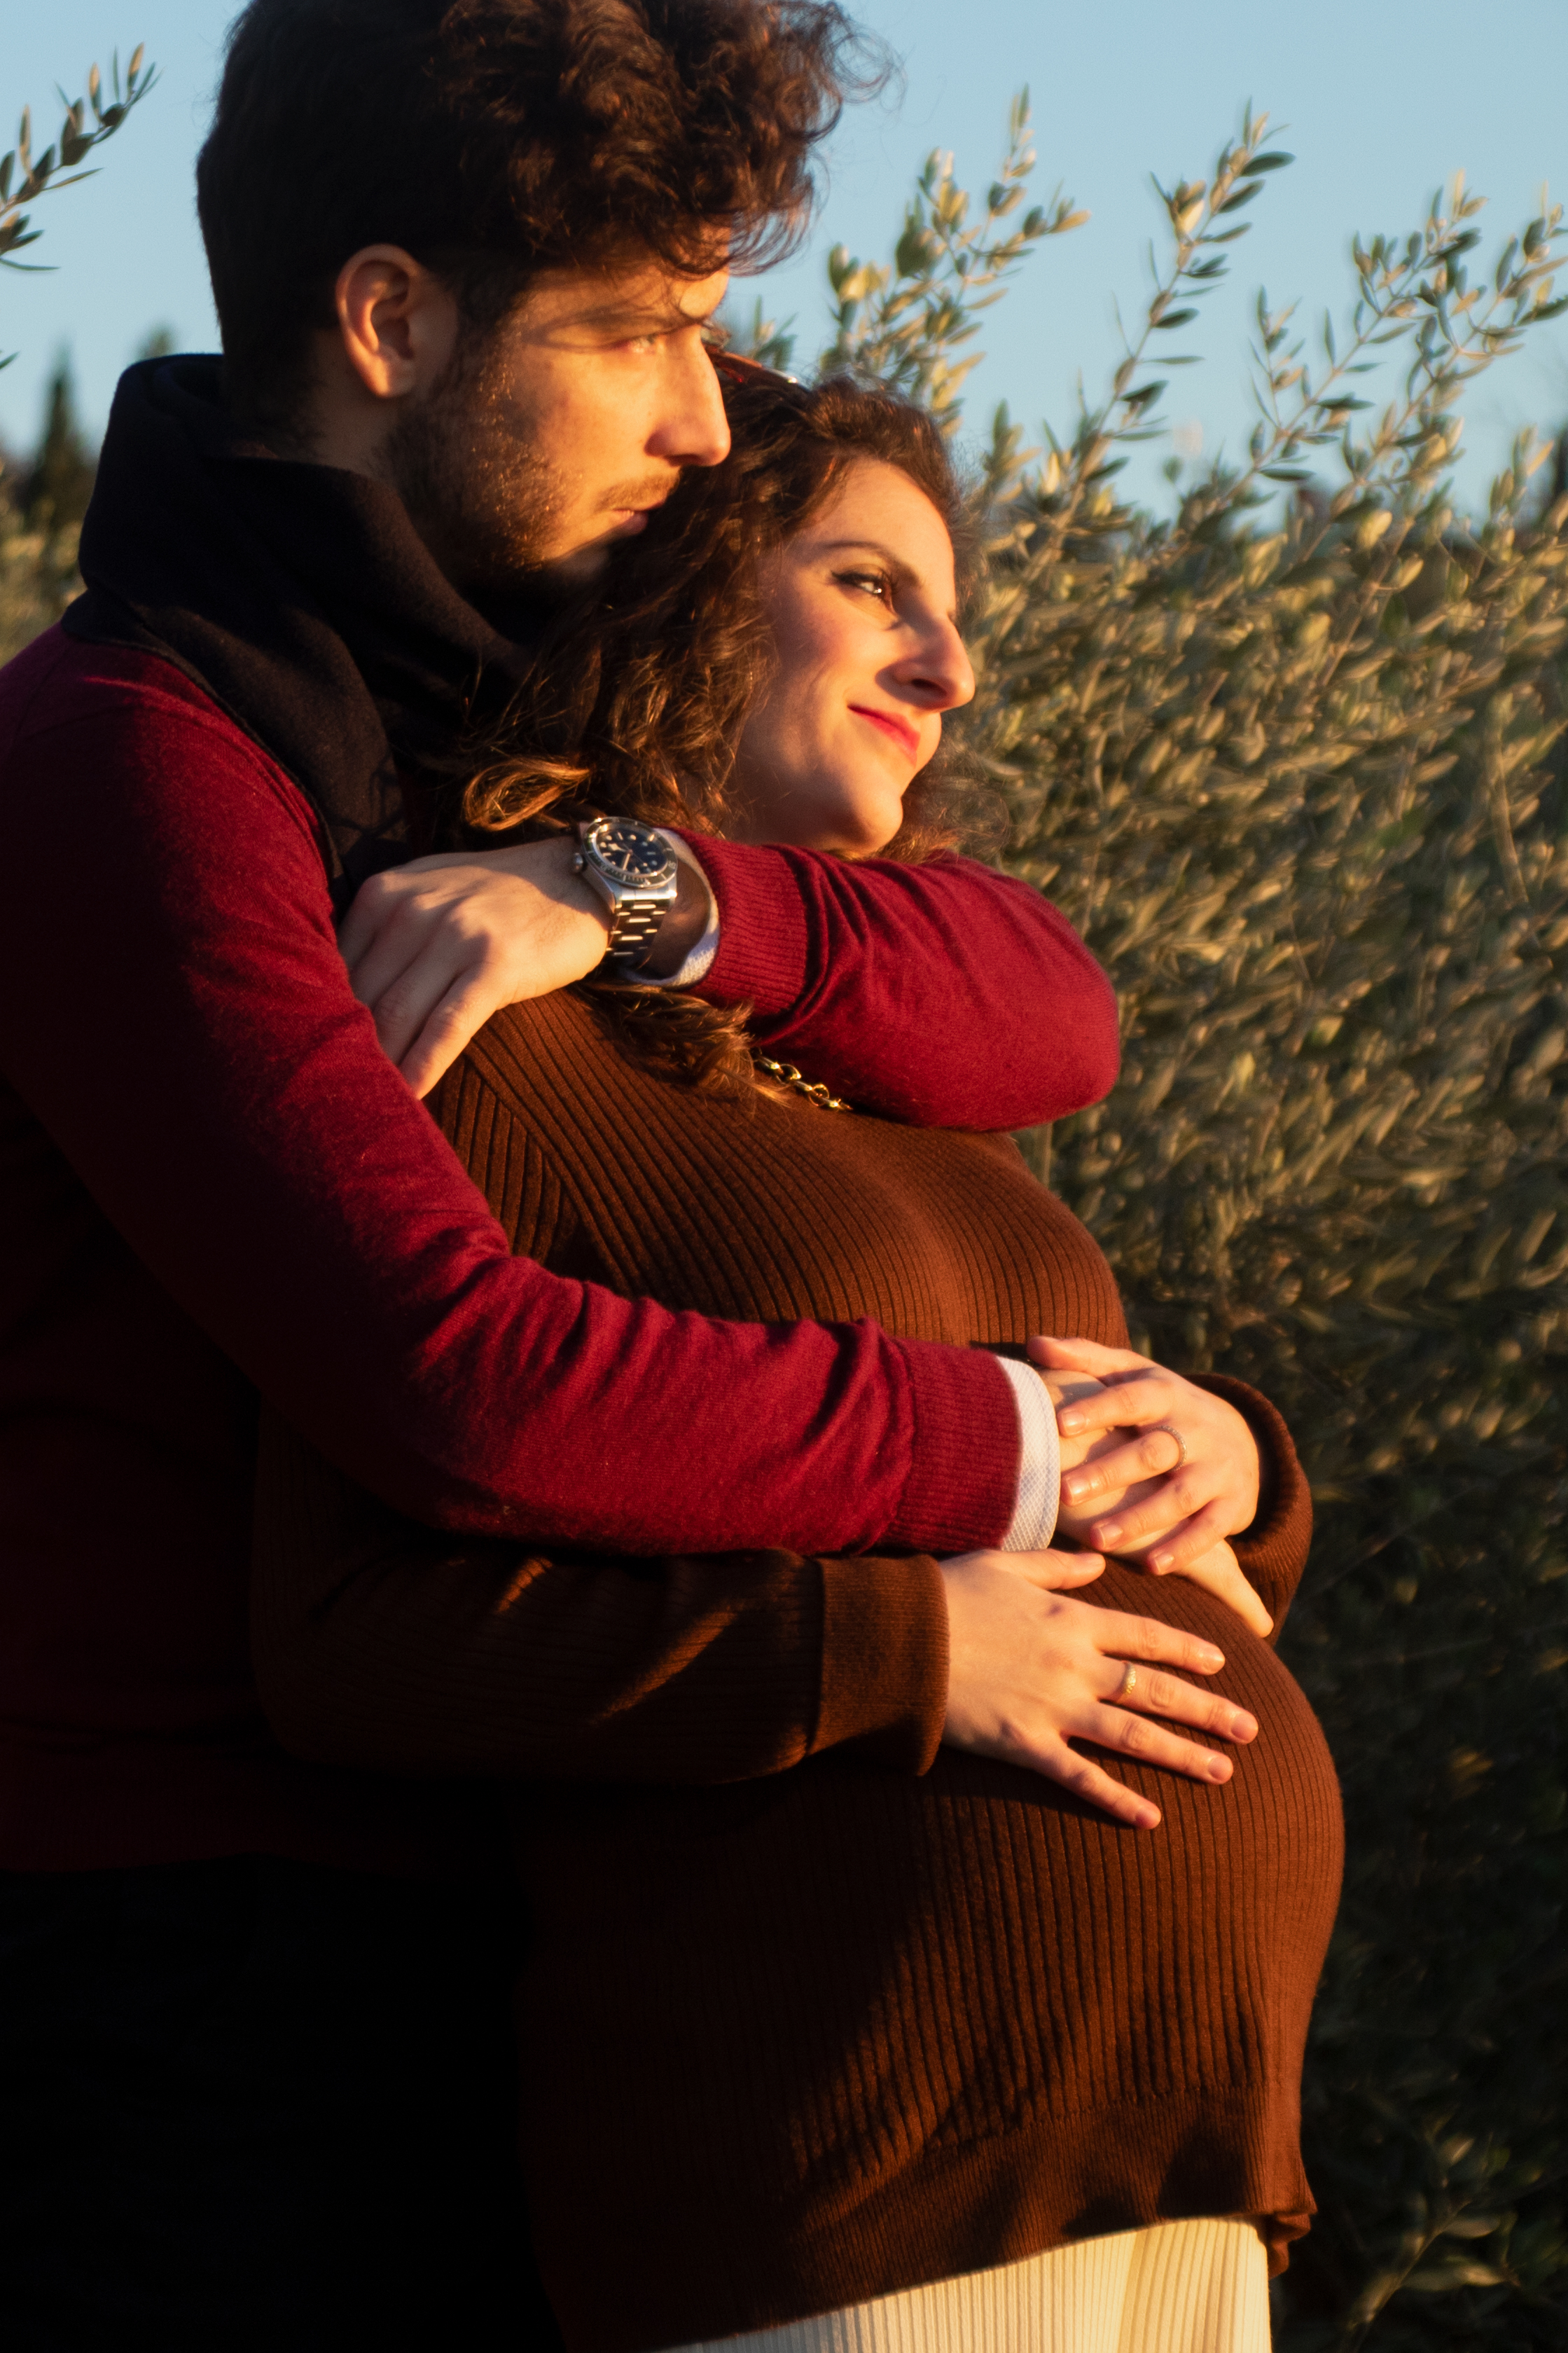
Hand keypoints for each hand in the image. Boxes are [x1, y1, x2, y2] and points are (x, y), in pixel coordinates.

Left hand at [338, 839, 710, 1095]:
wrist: (578, 879)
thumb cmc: (500, 896)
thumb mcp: (430, 891)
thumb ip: (383, 927)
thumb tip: (334, 988)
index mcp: (385, 894)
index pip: (333, 966)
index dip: (316, 1017)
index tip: (305, 1059)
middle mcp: (412, 911)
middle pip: (359, 996)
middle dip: (339, 1048)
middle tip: (322, 1093)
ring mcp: (454, 936)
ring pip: (396, 1015)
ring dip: (376, 1066)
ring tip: (359, 1107)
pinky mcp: (494, 965)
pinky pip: (446, 1027)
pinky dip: (423, 1067)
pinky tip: (410, 1098)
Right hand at [939, 1546, 1257, 1828]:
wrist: (897, 1637)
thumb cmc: (946, 1595)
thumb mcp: (1004, 1563)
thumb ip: (1056, 1565)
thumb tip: (1099, 1563)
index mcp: (1071, 1617)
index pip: (1146, 1635)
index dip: (1188, 1649)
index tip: (1223, 1663)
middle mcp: (1074, 1663)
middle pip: (1154, 1689)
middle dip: (1207, 1710)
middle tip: (1251, 1729)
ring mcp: (1053, 1706)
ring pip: (1134, 1734)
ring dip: (1183, 1754)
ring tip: (1224, 1771)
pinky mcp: (1024, 1743)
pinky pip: (1080, 1777)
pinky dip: (1117, 1800)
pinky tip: (1152, 1819)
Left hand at [1038, 1371, 1273, 1638]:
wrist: (1240, 1438)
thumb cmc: (1162, 1404)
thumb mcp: (1133, 1374)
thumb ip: (1085, 1358)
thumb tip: (1035, 1343)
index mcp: (1165, 1393)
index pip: (1130, 1399)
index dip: (1097, 1409)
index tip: (1059, 1423)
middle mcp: (1194, 1430)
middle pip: (1152, 1450)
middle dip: (1109, 1472)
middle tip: (1063, 1491)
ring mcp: (1216, 1468)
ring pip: (1179, 1495)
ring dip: (1139, 1518)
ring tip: (1096, 1539)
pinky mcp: (1232, 1505)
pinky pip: (1210, 1529)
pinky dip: (1183, 1548)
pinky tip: (1151, 1566)